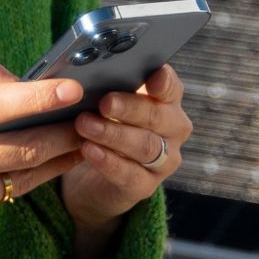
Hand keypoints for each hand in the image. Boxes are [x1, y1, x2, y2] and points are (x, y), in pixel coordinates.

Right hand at [0, 64, 87, 246]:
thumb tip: (27, 83)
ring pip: (22, 180)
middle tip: (92, 121)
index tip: (74, 89)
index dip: (38, 97)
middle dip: (65, 134)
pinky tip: (13, 174)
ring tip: (77, 143)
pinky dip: (11, 187)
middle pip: (24, 150)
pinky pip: (1, 203)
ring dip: (54, 162)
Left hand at [54, 66, 190, 234]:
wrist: (94, 175)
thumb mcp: (109, 103)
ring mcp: (164, 160)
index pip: (171, 87)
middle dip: (130, 108)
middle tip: (104, 102)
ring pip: (145, 146)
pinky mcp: (146, 186)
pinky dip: (108, 161)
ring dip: (114, 134)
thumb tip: (88, 72)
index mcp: (167, 101)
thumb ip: (109, 86)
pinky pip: (130, 174)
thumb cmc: (104, 125)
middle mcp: (173, 130)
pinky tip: (88, 150)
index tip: (153, 77)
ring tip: (85, 125)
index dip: (164, 82)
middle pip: (157, 116)